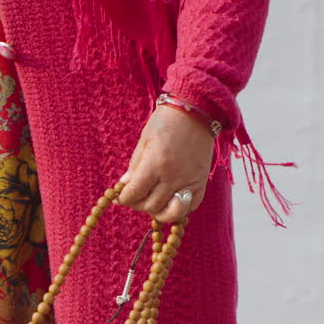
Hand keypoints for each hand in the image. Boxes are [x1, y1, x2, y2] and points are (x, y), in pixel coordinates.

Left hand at [115, 105, 214, 224]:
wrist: (195, 110)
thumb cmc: (165, 122)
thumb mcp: (144, 141)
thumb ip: (134, 167)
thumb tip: (124, 186)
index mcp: (155, 164)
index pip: (134, 194)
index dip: (124, 198)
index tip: (121, 196)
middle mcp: (173, 176)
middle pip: (151, 206)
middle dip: (138, 204)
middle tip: (136, 196)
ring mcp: (189, 181)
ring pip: (170, 212)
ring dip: (158, 211)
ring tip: (153, 202)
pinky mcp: (201, 182)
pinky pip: (190, 207)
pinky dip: (178, 209)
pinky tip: (170, 199)